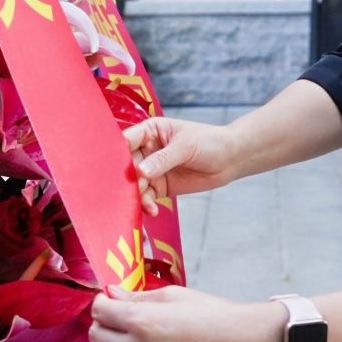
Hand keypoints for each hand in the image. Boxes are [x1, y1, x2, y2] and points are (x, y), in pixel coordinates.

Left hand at [86, 285, 283, 341]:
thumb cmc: (209, 313)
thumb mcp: (171, 295)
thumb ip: (135, 296)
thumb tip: (109, 293)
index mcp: (141, 320)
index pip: (100, 311)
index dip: (102, 303)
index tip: (110, 302)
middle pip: (97, 335)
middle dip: (103, 323)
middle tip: (118, 318)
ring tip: (122, 339)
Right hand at [122, 116, 243, 215]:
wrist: (230, 159)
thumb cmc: (209, 142)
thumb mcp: (185, 147)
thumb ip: (163, 159)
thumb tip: (141, 172)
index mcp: (149, 131)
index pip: (126, 141)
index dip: (116, 153)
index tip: (111, 169)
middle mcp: (146, 150)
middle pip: (126, 166)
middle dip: (125, 180)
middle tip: (126, 192)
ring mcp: (152, 170)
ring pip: (134, 184)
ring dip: (136, 195)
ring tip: (145, 203)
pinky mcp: (160, 187)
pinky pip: (146, 198)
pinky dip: (146, 205)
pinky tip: (153, 210)